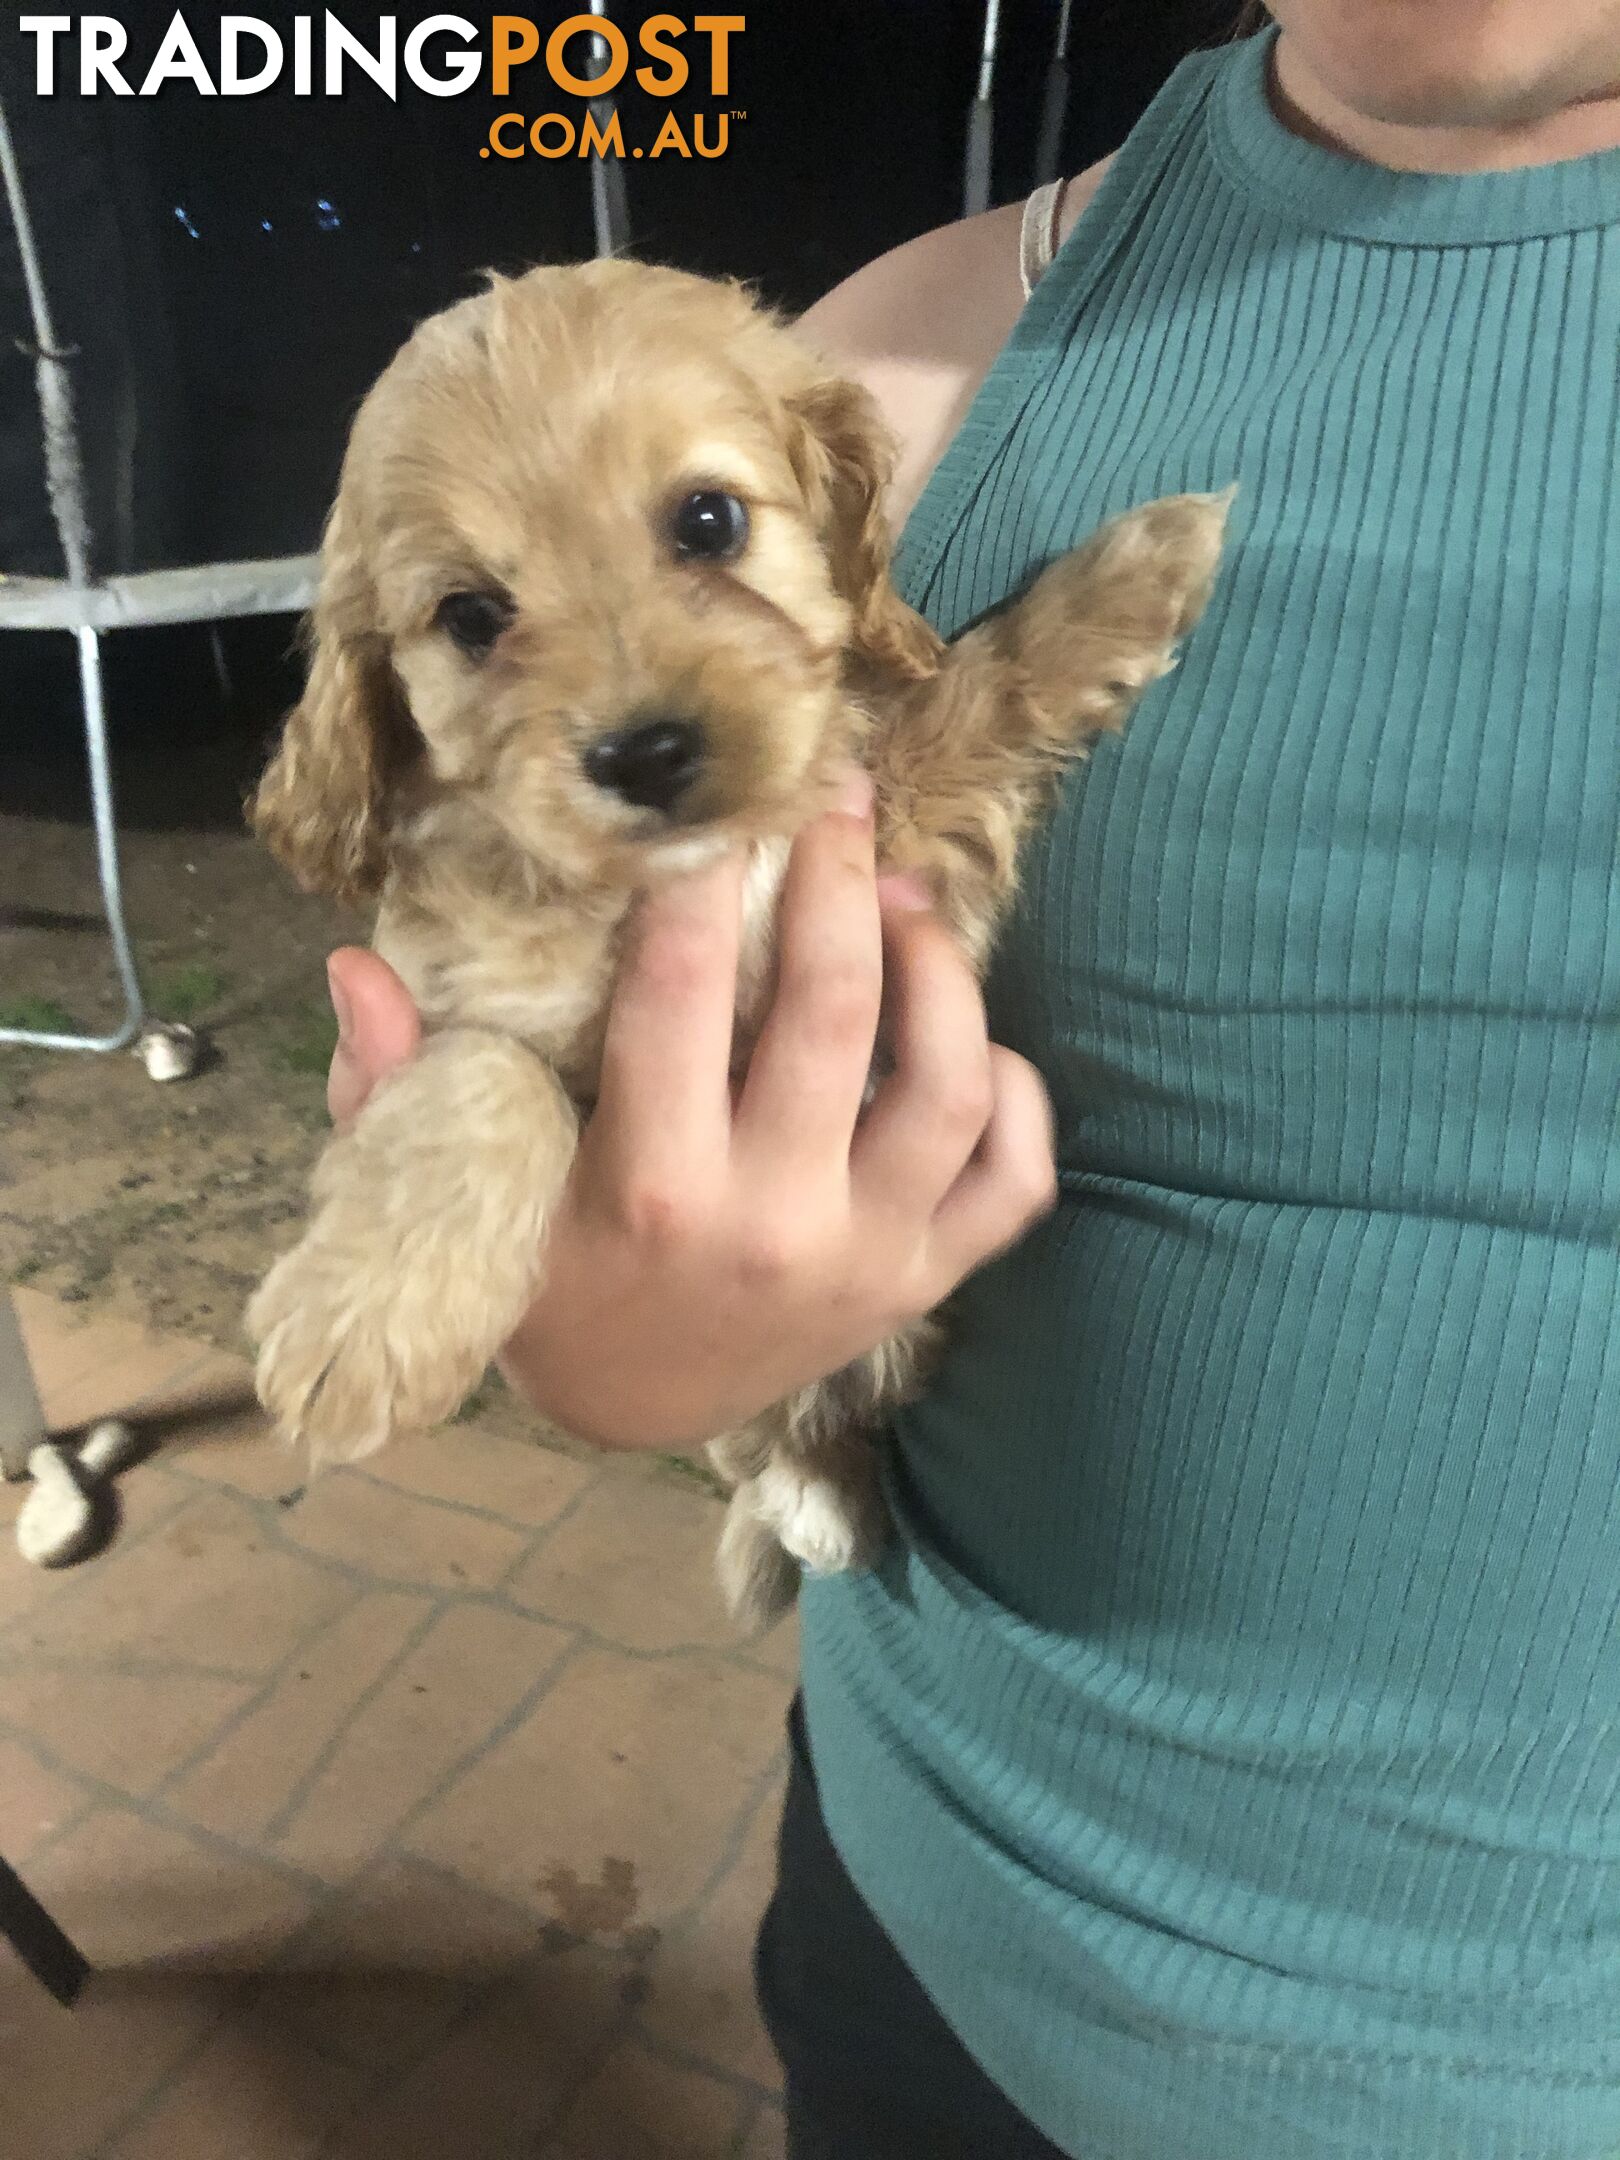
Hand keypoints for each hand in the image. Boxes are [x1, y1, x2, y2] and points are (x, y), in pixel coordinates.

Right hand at [323, 776, 1057, 1449]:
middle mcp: (775, 1220)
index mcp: (654, 1188)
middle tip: (831, 799)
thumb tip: (355, 967)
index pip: (680, 996)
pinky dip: (1019, 1094)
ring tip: (902, 898)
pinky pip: (1016, 1178)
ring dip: (941, 967)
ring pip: (953, 1082)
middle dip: (835, 878)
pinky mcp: (926, 1282)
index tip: (708, 811)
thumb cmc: (551, 1283)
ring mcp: (869, 1255)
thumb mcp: (469, 1200)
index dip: (696, 883)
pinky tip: (974, 1034)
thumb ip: (401, 1087)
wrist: (635, 1414)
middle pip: (837, 1013)